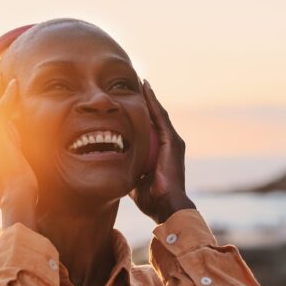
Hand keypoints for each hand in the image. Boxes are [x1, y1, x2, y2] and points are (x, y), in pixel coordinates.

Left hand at [129, 79, 194, 223]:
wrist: (166, 206)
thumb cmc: (150, 199)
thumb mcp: (134, 179)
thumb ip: (127, 169)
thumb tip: (113, 166)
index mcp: (160, 153)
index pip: (148, 129)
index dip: (140, 115)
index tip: (128, 101)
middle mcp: (169, 144)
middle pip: (155, 118)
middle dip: (145, 101)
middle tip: (133, 84)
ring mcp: (173, 141)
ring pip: (158, 113)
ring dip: (149, 96)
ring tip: (139, 80)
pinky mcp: (173, 141)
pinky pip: (160, 116)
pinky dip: (152, 101)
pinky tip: (144, 87)